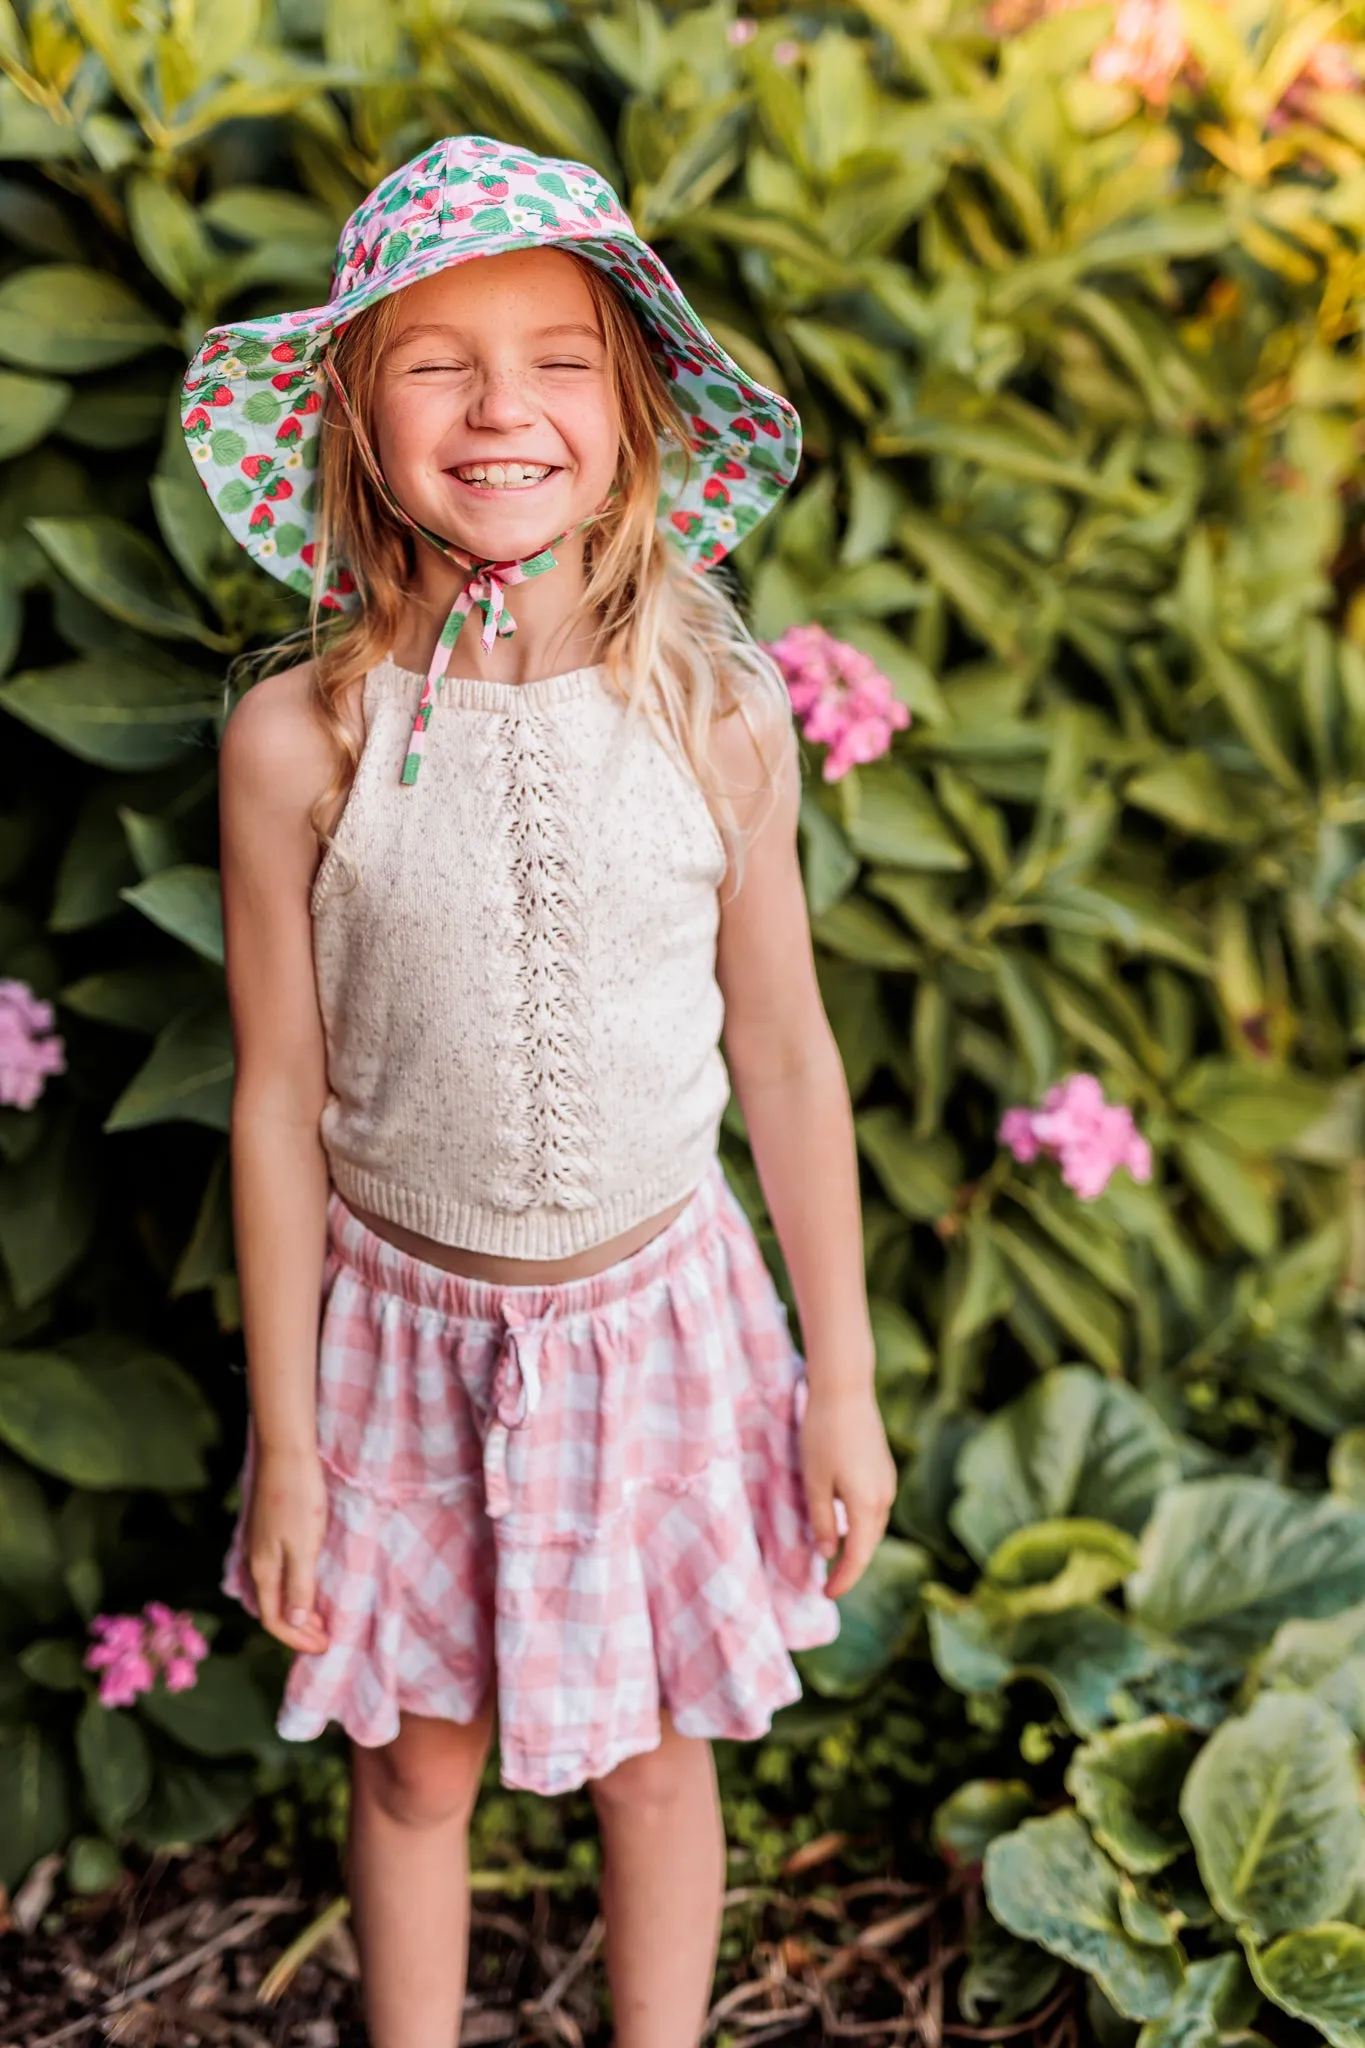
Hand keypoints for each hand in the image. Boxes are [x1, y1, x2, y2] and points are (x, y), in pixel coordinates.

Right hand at [246, 1445, 330, 1654]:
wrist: (285, 1453)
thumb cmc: (299, 1499)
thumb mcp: (304, 1547)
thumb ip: (299, 1587)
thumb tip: (294, 1624)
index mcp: (263, 1571)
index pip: (275, 1621)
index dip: (298, 1639)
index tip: (325, 1647)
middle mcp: (254, 1563)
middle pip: (271, 1609)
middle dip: (297, 1630)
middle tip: (325, 1637)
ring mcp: (257, 1547)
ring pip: (271, 1592)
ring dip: (294, 1610)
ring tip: (319, 1617)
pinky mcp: (265, 1532)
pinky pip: (274, 1575)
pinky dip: (291, 1589)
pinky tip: (306, 1583)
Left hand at [800, 1381, 896, 1600]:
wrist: (845, 1389)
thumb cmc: (823, 1434)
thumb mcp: (814, 1481)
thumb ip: (822, 1520)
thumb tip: (828, 1552)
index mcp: (867, 1506)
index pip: (858, 1557)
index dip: (843, 1580)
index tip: (825, 1595)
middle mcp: (884, 1498)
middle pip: (868, 1543)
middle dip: (850, 1565)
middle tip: (827, 1581)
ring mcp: (888, 1481)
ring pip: (872, 1524)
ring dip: (855, 1543)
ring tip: (832, 1555)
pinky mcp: (884, 1468)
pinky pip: (873, 1506)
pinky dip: (859, 1521)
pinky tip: (842, 1519)